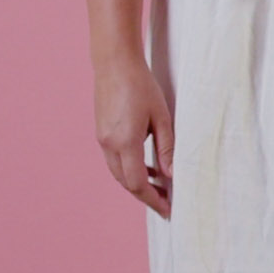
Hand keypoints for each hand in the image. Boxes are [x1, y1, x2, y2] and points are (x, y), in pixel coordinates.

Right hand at [95, 56, 172, 216]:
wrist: (114, 63)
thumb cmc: (141, 85)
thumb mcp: (161, 117)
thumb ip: (167, 148)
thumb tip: (172, 176)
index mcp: (125, 142)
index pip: (137, 183)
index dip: (153, 200)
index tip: (168, 209)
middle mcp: (109, 144)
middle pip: (126, 182)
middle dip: (146, 196)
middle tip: (167, 202)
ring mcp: (102, 139)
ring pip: (119, 172)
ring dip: (138, 183)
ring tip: (160, 187)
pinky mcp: (101, 132)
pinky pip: (115, 160)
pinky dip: (130, 168)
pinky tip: (147, 167)